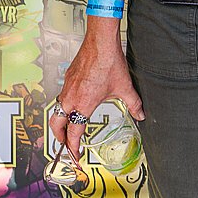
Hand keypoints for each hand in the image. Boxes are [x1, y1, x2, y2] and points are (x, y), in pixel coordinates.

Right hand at [48, 33, 144, 156]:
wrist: (100, 41)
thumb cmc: (110, 62)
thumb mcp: (124, 87)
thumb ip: (133, 104)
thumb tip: (141, 115)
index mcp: (83, 105)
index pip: (73, 134)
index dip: (73, 148)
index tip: (75, 156)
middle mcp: (71, 97)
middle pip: (56, 125)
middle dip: (59, 138)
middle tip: (66, 145)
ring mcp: (67, 86)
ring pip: (56, 110)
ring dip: (60, 121)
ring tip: (68, 126)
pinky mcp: (67, 76)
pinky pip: (61, 95)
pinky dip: (64, 104)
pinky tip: (74, 102)